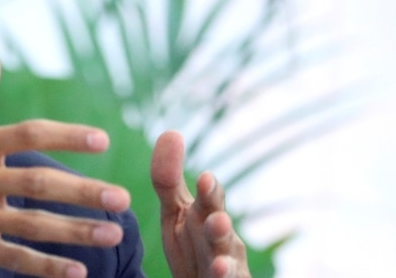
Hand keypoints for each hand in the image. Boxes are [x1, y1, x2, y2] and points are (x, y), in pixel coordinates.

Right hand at [0, 55, 130, 277]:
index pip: (27, 134)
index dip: (66, 136)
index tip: (103, 140)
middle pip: (38, 182)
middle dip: (83, 190)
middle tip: (122, 197)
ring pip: (30, 225)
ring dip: (74, 230)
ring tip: (111, 233)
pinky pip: (11, 258)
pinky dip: (44, 267)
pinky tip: (76, 271)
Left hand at [151, 131, 250, 277]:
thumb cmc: (193, 246)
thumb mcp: (176, 212)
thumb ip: (168, 179)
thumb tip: (171, 131)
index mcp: (206, 216)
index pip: (209, 199)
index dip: (209, 191)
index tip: (205, 177)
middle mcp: (221, 238)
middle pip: (220, 226)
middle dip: (218, 217)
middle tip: (215, 209)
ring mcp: (227, 263)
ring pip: (227, 256)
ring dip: (222, 248)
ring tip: (218, 241)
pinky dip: (225, 275)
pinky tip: (218, 270)